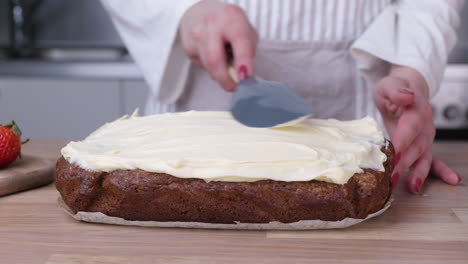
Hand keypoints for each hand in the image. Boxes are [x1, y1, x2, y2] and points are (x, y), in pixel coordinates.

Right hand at [179, 0, 257, 90]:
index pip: (239, 42)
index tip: (245, 78)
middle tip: (233, 87)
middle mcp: (212, 24)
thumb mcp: (246, 30)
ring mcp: (196, 35)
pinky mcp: (188, 46)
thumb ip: (248, 51)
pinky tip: (215, 58)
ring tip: (227, 68)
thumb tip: (243, 75)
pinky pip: (201, 65)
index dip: (243, 62)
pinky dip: (211, 68)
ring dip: (219, 74)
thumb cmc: (229, 24)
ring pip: (208, 65)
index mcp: (232, 18)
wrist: (201, 12)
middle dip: (225, 78)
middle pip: (215, 59)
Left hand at [374, 65, 461, 193]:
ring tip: (413, 187)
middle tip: (391, 177)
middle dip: (404, 163)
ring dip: (419, 172)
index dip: (402, 142)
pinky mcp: (423, 145)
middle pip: (416, 146)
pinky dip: (441, 171)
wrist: (406, 89)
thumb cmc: (394, 89)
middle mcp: (425, 125)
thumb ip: (396, 90)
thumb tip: (405, 95)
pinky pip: (434, 159)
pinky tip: (452, 180)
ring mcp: (426, 137)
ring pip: (424, 156)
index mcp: (416, 110)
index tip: (393, 155)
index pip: (409, 127)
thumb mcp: (389, 85)